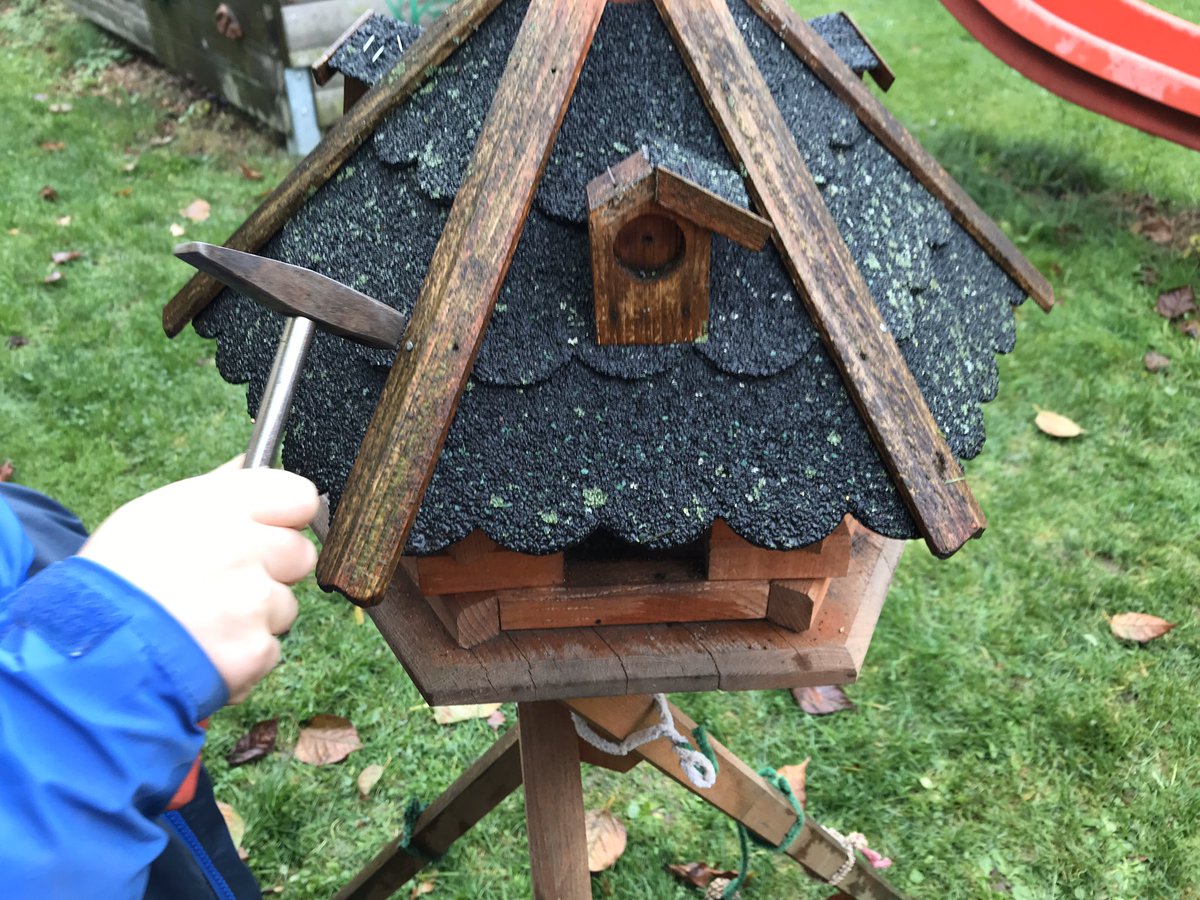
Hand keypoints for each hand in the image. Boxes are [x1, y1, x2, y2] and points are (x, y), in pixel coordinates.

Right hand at [79, 461, 318, 702]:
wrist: (88, 650)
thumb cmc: (118, 574)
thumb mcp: (157, 511)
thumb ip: (218, 489)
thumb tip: (252, 463)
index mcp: (224, 506)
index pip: (299, 497)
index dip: (285, 516)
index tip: (268, 529)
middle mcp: (246, 548)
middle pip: (299, 554)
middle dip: (273, 570)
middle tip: (225, 582)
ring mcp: (254, 602)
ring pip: (285, 605)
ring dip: (256, 617)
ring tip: (203, 621)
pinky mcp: (254, 650)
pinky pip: (269, 649)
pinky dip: (244, 656)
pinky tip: (204, 650)